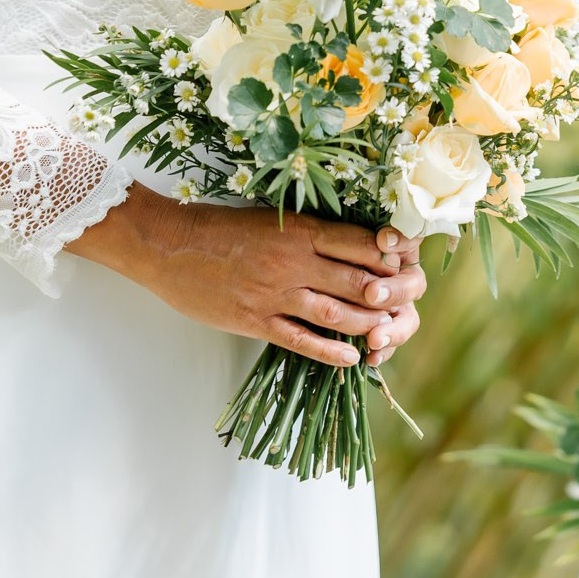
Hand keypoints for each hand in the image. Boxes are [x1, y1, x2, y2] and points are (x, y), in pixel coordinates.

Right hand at [67, 187, 427, 368]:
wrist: (170, 245)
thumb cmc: (221, 227)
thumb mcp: (273, 218)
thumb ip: (310, 232)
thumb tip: (351, 244)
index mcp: (302, 230)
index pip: (363, 243)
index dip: (392, 256)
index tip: (408, 264)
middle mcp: (295, 262)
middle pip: (360, 281)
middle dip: (390, 295)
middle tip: (407, 303)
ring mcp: (276, 294)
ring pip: (336, 313)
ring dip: (367, 325)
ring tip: (386, 333)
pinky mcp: (256, 320)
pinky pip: (301, 340)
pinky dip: (330, 351)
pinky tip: (351, 358)